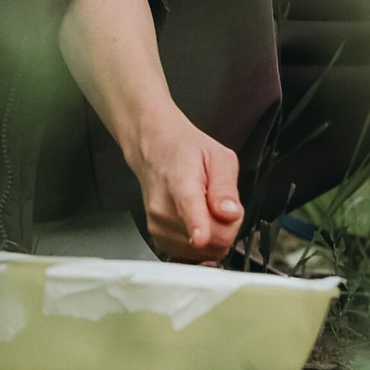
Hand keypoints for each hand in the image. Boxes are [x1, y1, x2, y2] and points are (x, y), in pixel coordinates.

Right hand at [56, 0, 243, 265]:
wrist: (140, 124)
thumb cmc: (184, 137)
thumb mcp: (220, 154)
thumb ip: (224, 185)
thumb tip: (229, 214)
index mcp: (177, 162)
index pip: (186, 193)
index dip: (197, 218)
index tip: (205, 237)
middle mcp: (159, 183)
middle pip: (185, 229)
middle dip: (211, 236)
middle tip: (224, 219)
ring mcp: (149, 199)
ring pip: (174, 240)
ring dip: (199, 242)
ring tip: (210, 221)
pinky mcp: (147, 214)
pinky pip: (166, 244)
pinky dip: (184, 246)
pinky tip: (194, 233)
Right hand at [127, 108, 244, 262]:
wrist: (155, 152)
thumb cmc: (185, 153)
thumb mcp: (219, 157)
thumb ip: (226, 187)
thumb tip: (230, 213)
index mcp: (180, 183)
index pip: (189, 209)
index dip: (198, 225)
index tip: (200, 237)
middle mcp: (164, 209)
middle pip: (211, 239)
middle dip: (228, 226)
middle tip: (222, 204)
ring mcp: (158, 227)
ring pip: (205, 252)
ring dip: (215, 235)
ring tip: (207, 210)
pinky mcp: (159, 241)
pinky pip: (194, 256)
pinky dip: (204, 244)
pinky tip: (198, 223)